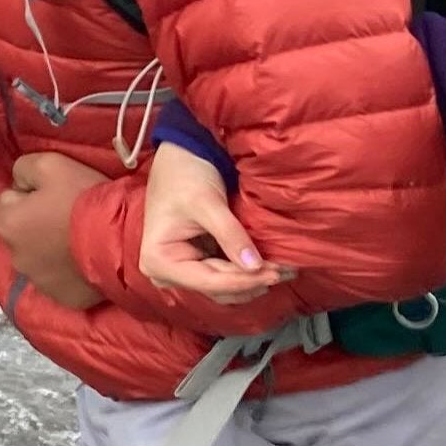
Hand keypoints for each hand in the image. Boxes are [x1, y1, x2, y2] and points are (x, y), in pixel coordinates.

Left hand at [0, 152, 105, 309]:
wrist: (123, 240)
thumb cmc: (84, 199)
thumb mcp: (50, 164)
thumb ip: (24, 168)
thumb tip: (19, 182)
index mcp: (6, 223)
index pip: (8, 199)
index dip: (31, 192)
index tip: (55, 192)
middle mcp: (14, 257)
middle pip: (21, 231)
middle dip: (37, 223)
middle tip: (68, 215)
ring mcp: (38, 281)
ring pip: (39, 257)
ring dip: (51, 248)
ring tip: (79, 239)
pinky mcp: (61, 297)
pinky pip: (59, 279)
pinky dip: (67, 270)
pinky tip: (85, 259)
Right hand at [140, 142, 291, 302]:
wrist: (180, 157)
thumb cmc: (185, 176)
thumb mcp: (208, 204)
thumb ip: (230, 236)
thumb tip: (256, 267)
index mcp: (159, 261)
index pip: (209, 281)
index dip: (244, 280)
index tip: (276, 273)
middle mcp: (165, 272)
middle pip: (216, 287)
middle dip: (251, 281)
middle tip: (287, 271)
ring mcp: (181, 269)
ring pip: (222, 288)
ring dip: (251, 281)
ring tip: (283, 271)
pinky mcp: (195, 262)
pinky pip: (223, 276)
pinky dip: (245, 273)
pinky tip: (268, 267)